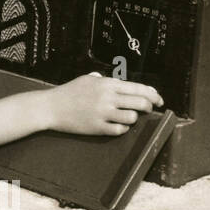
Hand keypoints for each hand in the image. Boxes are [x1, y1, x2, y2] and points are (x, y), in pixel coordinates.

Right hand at [41, 73, 163, 135]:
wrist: (50, 107)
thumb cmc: (68, 92)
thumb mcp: (86, 79)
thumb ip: (103, 79)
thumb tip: (115, 81)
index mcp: (107, 84)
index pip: (139, 88)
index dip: (153, 94)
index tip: (158, 99)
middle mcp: (107, 97)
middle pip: (140, 103)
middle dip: (148, 107)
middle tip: (148, 109)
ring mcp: (103, 113)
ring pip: (132, 118)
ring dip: (133, 118)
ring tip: (127, 117)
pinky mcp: (98, 127)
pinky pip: (120, 130)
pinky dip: (122, 128)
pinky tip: (116, 125)